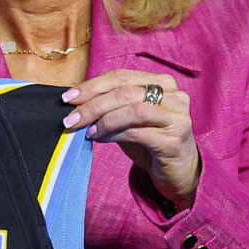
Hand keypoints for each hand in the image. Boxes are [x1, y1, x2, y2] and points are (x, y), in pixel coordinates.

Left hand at [63, 69, 199, 206]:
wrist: (180, 172)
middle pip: (124, 92)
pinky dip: (114, 134)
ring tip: (87, 131)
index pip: (122, 76)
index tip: (68, 98)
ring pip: (133, 110)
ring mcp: (177, 117)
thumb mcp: (131, 120)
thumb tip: (77, 105)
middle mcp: (174, 96)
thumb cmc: (153, 143)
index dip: (92, 85)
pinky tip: (100, 139)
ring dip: (103, 120)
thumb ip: (112, 107)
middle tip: (71, 119)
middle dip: (93, 105)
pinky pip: (137, 132)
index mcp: (163, 83)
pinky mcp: (174, 141)